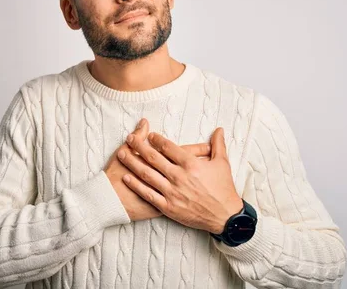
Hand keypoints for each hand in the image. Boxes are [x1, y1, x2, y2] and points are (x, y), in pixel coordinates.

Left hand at [118, 127, 242, 232]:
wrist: (225, 217)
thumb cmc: (224, 189)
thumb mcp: (223, 164)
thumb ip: (218, 145)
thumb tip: (219, 129)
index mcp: (191, 165)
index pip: (169, 148)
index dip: (157, 140)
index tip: (149, 135)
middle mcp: (179, 177)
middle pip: (154, 158)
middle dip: (139, 146)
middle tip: (129, 138)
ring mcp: (172, 192)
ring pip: (147, 174)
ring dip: (133, 163)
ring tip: (122, 153)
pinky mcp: (168, 207)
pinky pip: (148, 194)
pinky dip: (136, 185)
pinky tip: (126, 177)